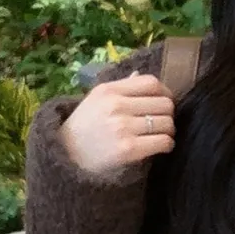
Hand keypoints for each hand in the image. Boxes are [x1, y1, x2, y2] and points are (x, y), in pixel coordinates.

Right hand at [61, 70, 175, 177]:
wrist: (65, 158)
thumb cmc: (83, 128)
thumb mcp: (95, 101)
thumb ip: (120, 88)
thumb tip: (139, 75)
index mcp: (108, 90)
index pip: (151, 82)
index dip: (165, 92)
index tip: (164, 102)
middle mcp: (116, 105)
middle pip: (164, 103)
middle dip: (168, 114)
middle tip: (162, 123)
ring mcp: (122, 127)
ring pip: (167, 123)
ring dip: (168, 131)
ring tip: (160, 136)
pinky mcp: (128, 148)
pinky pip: (164, 141)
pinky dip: (167, 145)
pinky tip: (160, 147)